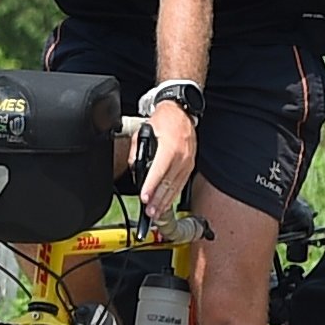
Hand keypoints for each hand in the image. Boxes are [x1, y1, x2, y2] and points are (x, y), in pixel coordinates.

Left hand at [141, 100, 198, 220]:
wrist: (181, 112)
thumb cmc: (164, 120)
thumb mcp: (144, 131)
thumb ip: (137, 151)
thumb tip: (134, 167)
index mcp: (170, 147)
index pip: (159, 171)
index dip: (151, 186)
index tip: (144, 198)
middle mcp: (181, 156)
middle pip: (168, 183)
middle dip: (158, 200)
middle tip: (149, 212)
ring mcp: (188, 162)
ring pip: (176, 186)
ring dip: (165, 201)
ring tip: (156, 212)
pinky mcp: (190, 165)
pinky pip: (181, 183)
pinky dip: (173, 194)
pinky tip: (167, 202)